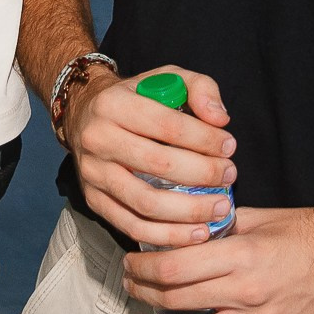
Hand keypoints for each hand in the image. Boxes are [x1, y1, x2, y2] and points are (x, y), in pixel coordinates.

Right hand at [63, 66, 237, 247]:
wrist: (84, 114)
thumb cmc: (135, 98)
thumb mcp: (167, 78)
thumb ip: (201, 89)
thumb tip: (220, 120)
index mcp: (115, 104)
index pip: (167, 125)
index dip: (204, 139)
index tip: (229, 147)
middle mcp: (99, 139)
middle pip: (158, 164)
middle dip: (203, 174)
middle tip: (229, 176)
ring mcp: (94, 174)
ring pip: (146, 202)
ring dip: (189, 212)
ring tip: (219, 208)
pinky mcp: (93, 200)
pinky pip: (132, 226)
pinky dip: (167, 235)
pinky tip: (195, 233)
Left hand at [122, 205, 313, 313]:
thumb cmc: (307, 231)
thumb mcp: (258, 217)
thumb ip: (219, 225)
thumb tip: (185, 228)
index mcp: (241, 253)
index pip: (175, 266)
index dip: (144, 268)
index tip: (132, 265)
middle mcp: (246, 290)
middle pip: (176, 299)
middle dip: (143, 294)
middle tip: (130, 288)